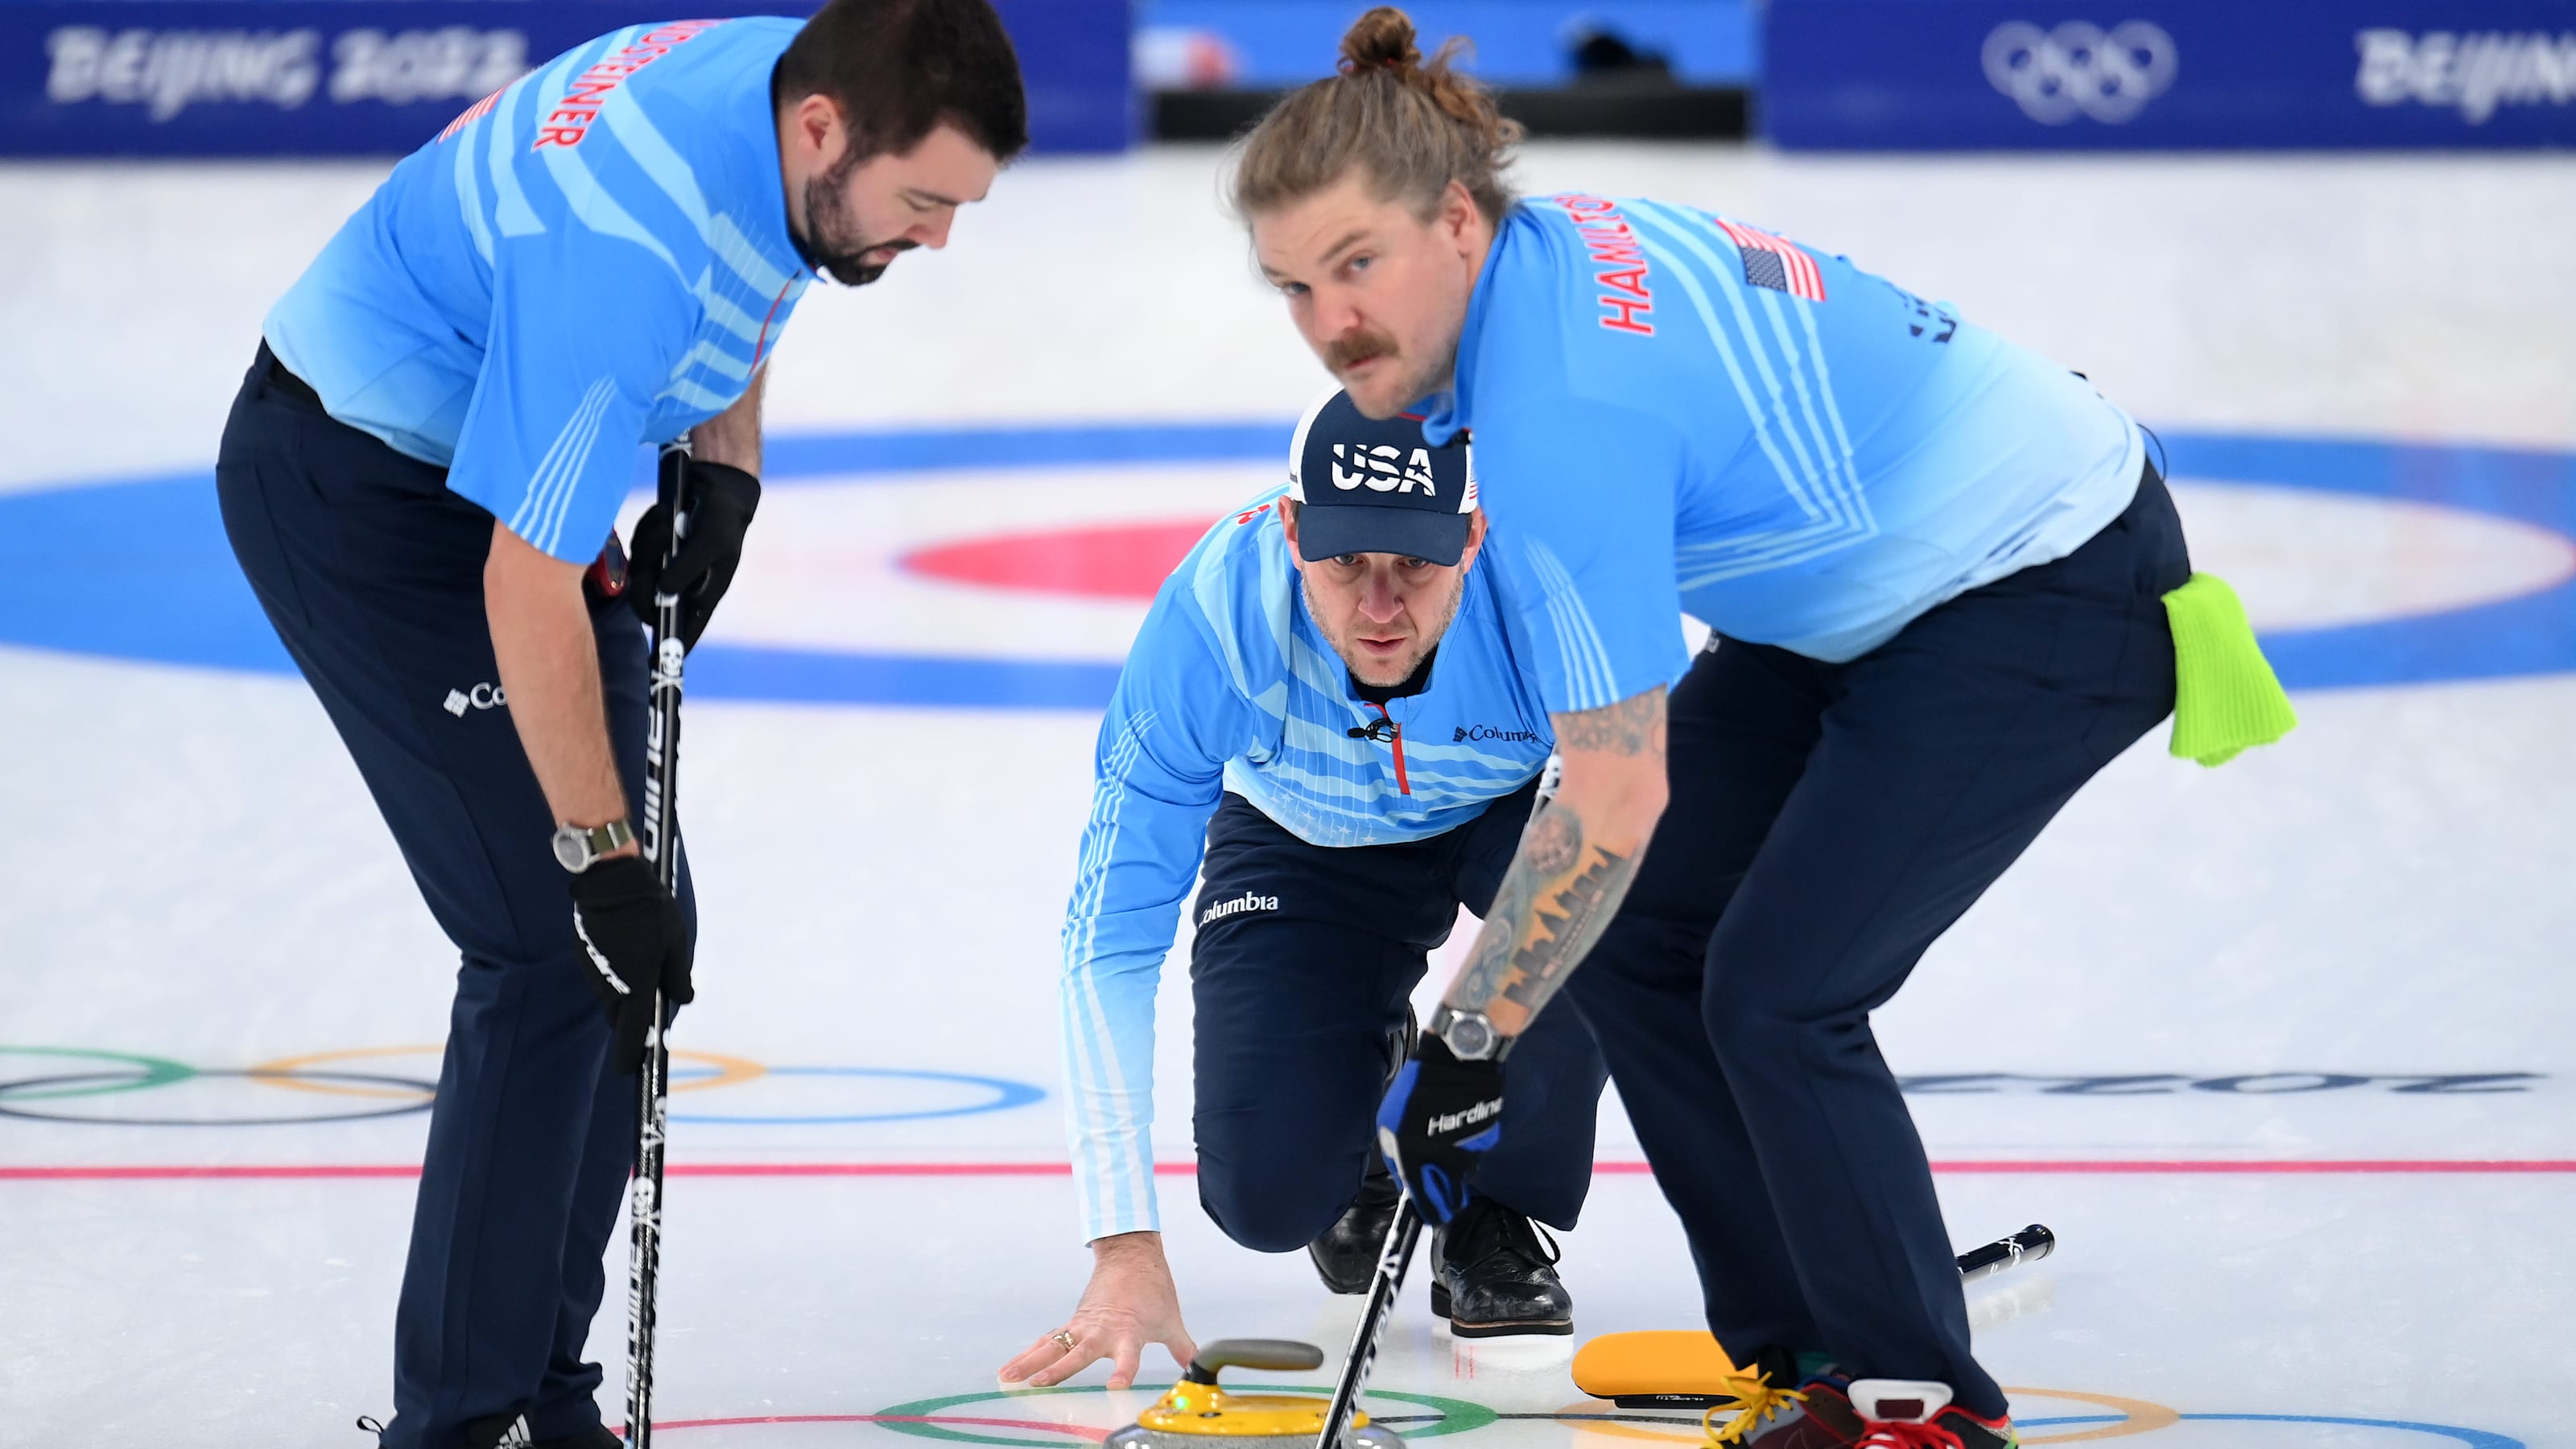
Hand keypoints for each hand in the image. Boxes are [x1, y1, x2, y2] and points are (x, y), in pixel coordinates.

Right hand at [568, 855, 694, 1072]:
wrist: (611, 883)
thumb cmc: (651, 913)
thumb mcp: (676, 944)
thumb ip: (678, 976)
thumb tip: (682, 999)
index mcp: (637, 987)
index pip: (632, 1033)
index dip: (630, 1055)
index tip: (630, 1071)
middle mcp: (612, 986)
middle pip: (621, 1016)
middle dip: (633, 1018)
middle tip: (652, 1000)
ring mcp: (595, 972)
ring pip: (611, 996)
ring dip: (625, 993)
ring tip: (642, 965)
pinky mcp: (585, 956)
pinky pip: (603, 977)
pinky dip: (615, 974)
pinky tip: (626, 949)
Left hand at [626, 459, 760, 650]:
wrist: (714, 483)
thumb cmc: (722, 517)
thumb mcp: (711, 542)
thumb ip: (687, 568)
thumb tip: (663, 592)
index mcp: (703, 595)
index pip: (683, 630)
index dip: (669, 649)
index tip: (652, 665)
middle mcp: (681, 585)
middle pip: (648, 602)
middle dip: (646, 578)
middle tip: (657, 548)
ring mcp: (664, 566)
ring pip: (639, 570)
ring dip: (651, 543)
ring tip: (669, 521)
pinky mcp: (653, 547)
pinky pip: (636, 546)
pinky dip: (647, 529)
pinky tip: (665, 515)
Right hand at [999, 1232, 1196, 1389]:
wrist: (1130, 1254)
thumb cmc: (1152, 1288)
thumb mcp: (1171, 1320)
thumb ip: (1183, 1348)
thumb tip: (1199, 1367)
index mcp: (1129, 1332)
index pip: (1128, 1357)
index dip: (1122, 1371)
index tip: (1115, 1385)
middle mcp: (1102, 1331)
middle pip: (1078, 1353)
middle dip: (1058, 1369)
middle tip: (1039, 1383)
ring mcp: (1083, 1326)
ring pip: (1053, 1346)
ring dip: (1029, 1361)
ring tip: (1009, 1378)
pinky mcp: (1073, 1322)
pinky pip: (1048, 1340)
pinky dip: (1028, 1354)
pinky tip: (1010, 1369)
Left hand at [1375, 1034, 1503, 1224]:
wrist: (1455, 1064)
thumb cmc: (1415, 1092)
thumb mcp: (1389, 1125)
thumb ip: (1395, 1158)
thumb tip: (1404, 1183)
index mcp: (1416, 1160)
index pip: (1427, 1203)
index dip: (1431, 1215)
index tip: (1433, 1218)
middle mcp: (1445, 1163)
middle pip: (1452, 1200)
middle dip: (1447, 1203)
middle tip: (1444, 1197)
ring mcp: (1468, 1152)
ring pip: (1464, 1177)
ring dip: (1456, 1172)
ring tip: (1447, 1150)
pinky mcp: (1486, 1140)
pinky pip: (1475, 1153)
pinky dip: (1468, 1148)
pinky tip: (1460, 1129)